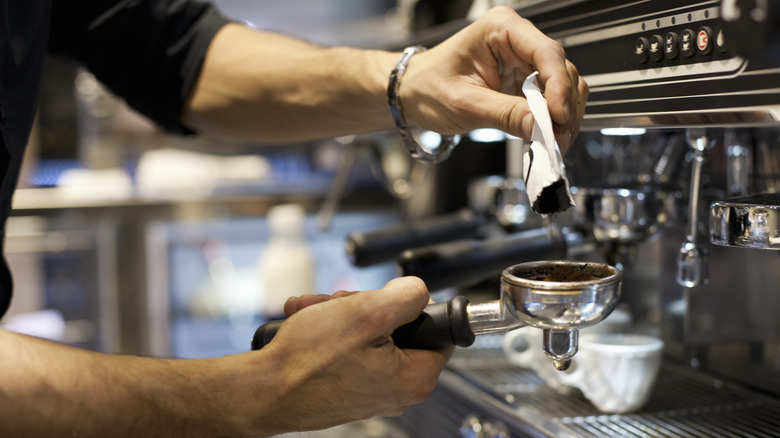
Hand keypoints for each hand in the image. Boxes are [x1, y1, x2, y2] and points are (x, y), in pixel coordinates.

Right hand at [253, 276, 452, 432]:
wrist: (262, 391)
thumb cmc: (309, 362)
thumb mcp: (367, 311)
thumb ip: (406, 296)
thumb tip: (418, 290)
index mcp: (414, 378)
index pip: (438, 331)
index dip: (413, 306)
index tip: (389, 298)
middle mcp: (395, 391)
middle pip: (396, 328)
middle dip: (363, 306)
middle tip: (340, 302)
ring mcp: (367, 390)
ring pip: (365, 334)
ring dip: (339, 314)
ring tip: (314, 311)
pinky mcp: (344, 388)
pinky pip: (345, 349)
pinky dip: (326, 331)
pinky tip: (305, 321)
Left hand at [401, 6, 587, 152]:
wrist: (413, 93)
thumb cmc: (429, 88)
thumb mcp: (466, 104)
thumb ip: (506, 114)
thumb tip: (541, 128)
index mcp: (501, 29)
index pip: (546, 52)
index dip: (559, 86)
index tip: (559, 116)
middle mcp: (518, 39)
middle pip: (560, 70)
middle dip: (563, 106)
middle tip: (558, 138)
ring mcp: (523, 60)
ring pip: (562, 85)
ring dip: (563, 115)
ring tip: (553, 141)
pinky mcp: (524, 81)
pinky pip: (550, 98)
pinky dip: (552, 118)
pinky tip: (545, 135)